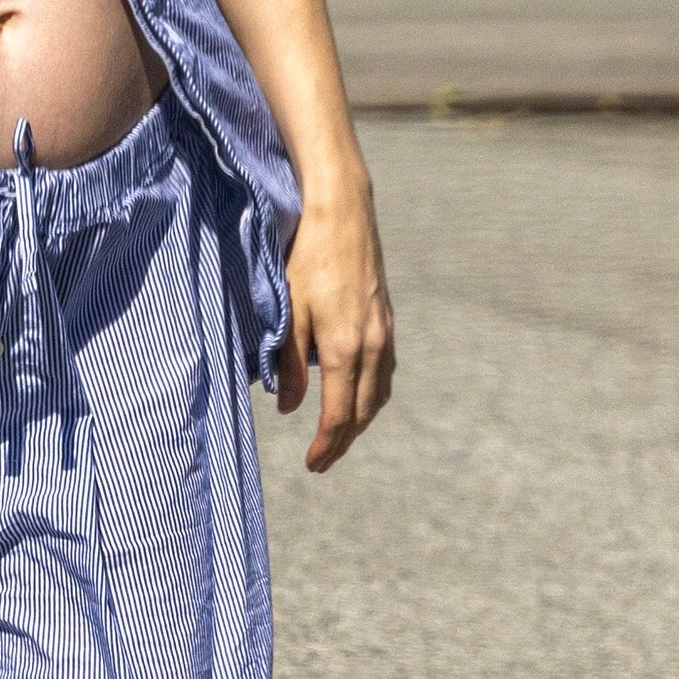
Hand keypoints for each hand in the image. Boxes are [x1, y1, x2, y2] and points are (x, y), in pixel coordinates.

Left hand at [277, 186, 394, 470]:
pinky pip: (385, 372)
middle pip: (363, 412)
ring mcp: (385, 334)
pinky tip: (359, 397)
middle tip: (323, 462)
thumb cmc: (307, 258)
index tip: (313, 464)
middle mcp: (372, 346)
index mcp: (345, 347)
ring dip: (360, 421)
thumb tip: (291, 407)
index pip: (338, 413)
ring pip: (379, 394)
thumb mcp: (290, 311)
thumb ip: (290, 362)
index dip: (326, 444)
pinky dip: (372, 395)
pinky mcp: (388, 321)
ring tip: (339, 437)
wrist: (343, 215)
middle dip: (343, 441)